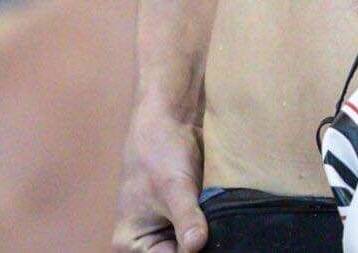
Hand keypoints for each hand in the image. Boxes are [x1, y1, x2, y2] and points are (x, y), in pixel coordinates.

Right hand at [112, 106, 208, 252]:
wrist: (171, 119)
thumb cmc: (160, 151)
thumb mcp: (174, 187)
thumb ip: (186, 219)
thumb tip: (196, 246)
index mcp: (132, 244)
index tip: (210, 238)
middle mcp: (147, 245)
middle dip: (204, 247)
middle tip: (217, 227)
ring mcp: (167, 235)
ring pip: (194, 250)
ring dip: (212, 241)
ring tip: (221, 223)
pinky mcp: (184, 223)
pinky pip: (201, 238)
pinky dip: (215, 233)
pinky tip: (225, 223)